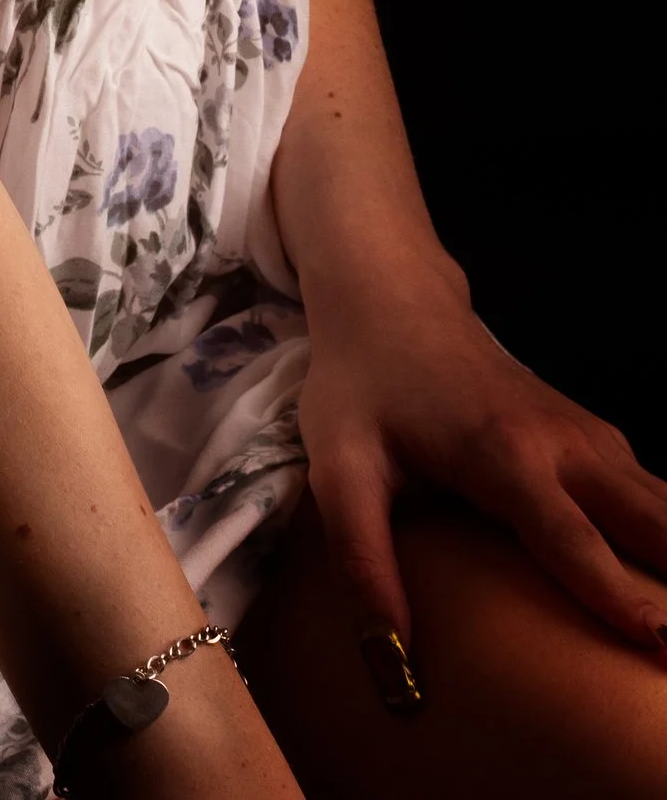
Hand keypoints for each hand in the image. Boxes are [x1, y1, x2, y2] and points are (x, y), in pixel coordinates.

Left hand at [297, 254, 666, 657]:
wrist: (392, 298)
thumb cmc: (362, 386)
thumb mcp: (338, 470)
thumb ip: (363, 565)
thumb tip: (392, 672)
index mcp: (502, 453)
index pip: (570, 536)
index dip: (616, 593)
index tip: (658, 643)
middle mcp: (562, 444)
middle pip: (648, 519)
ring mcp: (588, 436)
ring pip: (664, 506)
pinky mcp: (597, 439)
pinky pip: (656, 497)